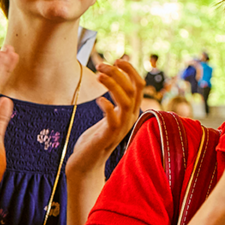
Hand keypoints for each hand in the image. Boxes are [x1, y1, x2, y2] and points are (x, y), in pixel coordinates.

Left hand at [67, 60, 141, 179]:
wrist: (85, 165)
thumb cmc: (93, 139)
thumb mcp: (108, 116)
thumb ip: (113, 101)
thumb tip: (112, 77)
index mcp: (129, 111)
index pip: (139, 85)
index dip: (130, 70)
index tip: (117, 59)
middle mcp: (129, 118)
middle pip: (133, 89)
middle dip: (118, 73)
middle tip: (100, 65)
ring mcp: (120, 128)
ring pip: (126, 101)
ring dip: (113, 85)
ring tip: (99, 74)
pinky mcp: (108, 137)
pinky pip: (113, 119)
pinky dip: (107, 107)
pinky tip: (99, 99)